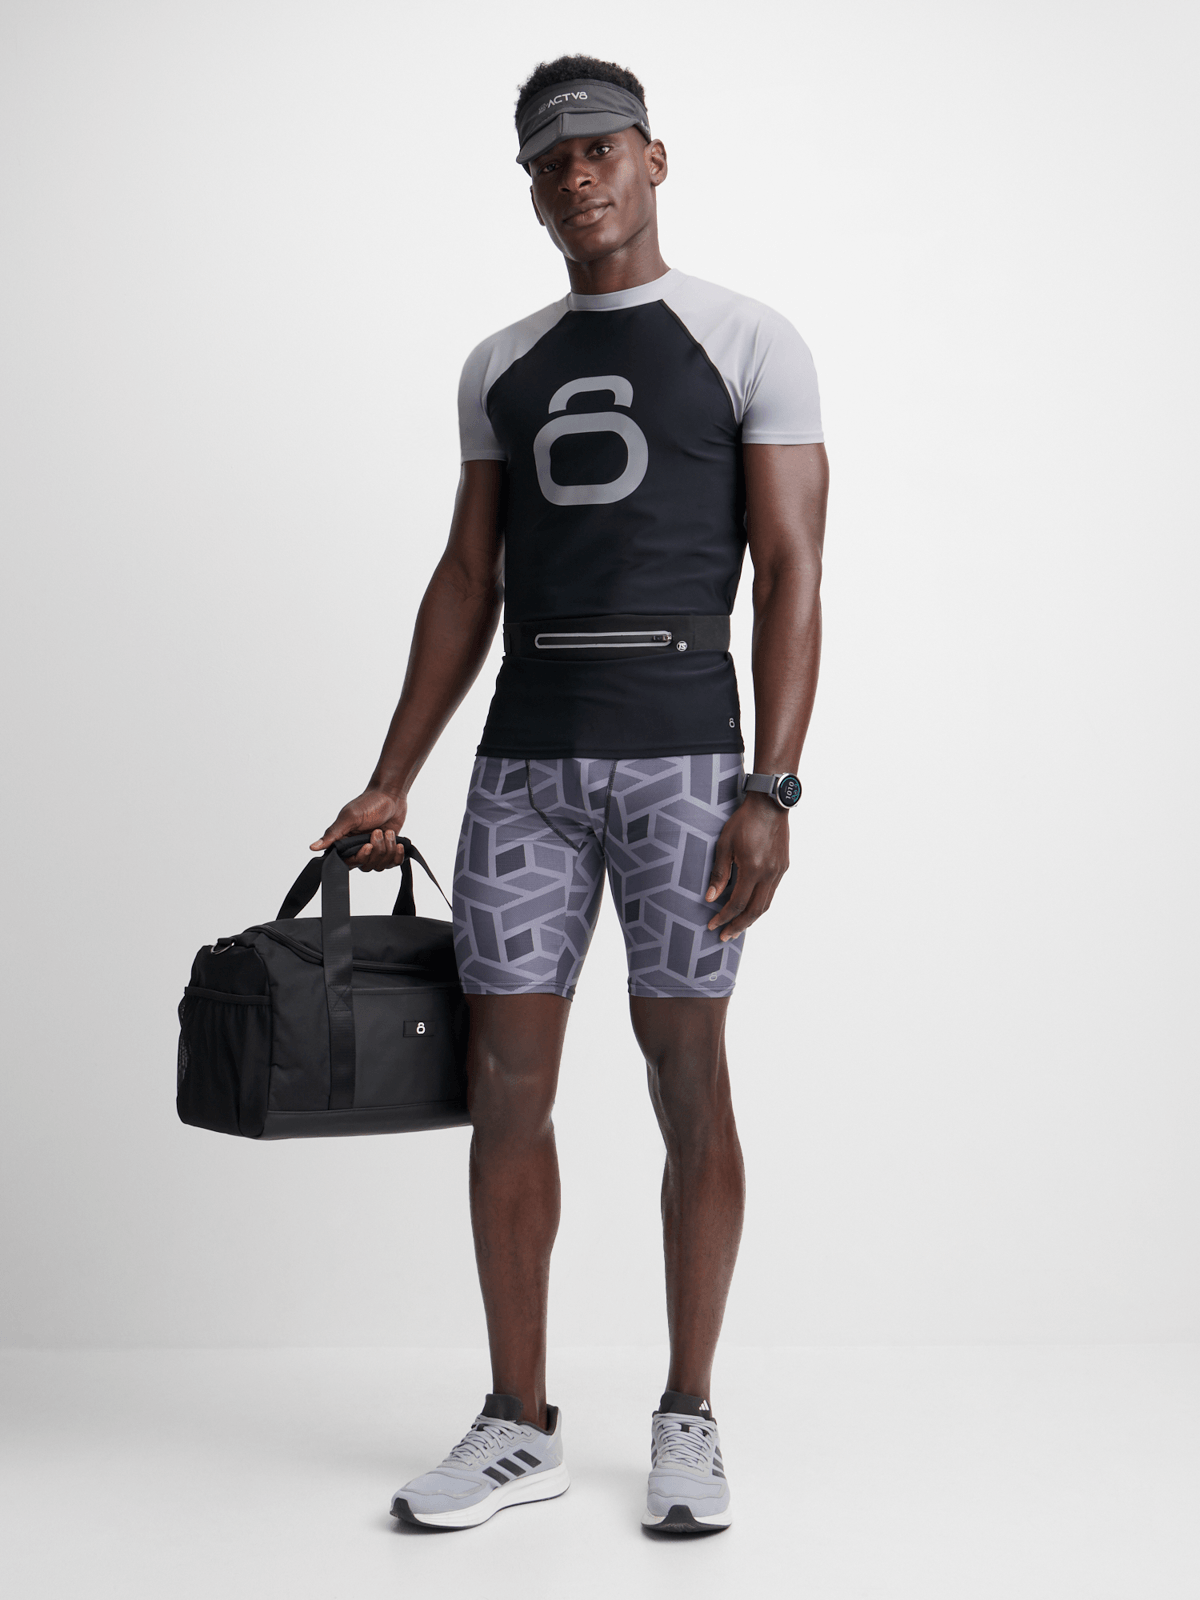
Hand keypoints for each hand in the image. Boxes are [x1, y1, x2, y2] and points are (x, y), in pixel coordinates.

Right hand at [310, 788, 407, 871]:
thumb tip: (313, 847)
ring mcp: (374, 850)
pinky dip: (397, 855)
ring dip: (388, 849)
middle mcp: (358, 848)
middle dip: (376, 850)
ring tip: (389, 832)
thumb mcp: (350, 817)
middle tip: (378, 831)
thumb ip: (333, 834)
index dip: (360, 857)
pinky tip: (399, 844)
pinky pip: (393, 863)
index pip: (348, 863)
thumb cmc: (369, 802)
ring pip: (380, 866)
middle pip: (366, 866)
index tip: (367, 845)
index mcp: (345, 842)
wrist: (391, 795)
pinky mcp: (388, 850)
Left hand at [705, 793, 789, 940]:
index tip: (712, 925)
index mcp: (753, 868)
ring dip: (750, 919)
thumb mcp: (724, 844)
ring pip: (765, 904)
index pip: (737, 903)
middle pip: (754, 911)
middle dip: (738, 926)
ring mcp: (779, 871)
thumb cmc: (743, 821)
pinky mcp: (783, 867)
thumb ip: (719, 873)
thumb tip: (711, 898)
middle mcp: (769, 874)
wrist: (769, 805)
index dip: (724, 917)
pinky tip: (749, 907)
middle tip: (724, 937)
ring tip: (736, 928)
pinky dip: (759, 905)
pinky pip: (771, 893)